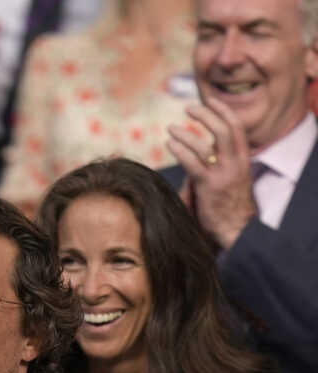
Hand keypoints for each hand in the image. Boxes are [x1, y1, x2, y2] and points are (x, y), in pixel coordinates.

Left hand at [166, 96, 256, 250]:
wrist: (237, 230)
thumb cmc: (231, 207)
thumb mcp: (233, 180)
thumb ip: (220, 164)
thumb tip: (202, 152)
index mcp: (243, 159)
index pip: (236, 127)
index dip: (224, 111)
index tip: (211, 101)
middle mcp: (236, 163)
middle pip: (223, 129)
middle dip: (205, 114)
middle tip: (188, 108)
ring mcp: (223, 175)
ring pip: (205, 145)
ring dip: (186, 133)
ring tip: (171, 128)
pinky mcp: (209, 187)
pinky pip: (193, 163)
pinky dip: (181, 150)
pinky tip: (170, 144)